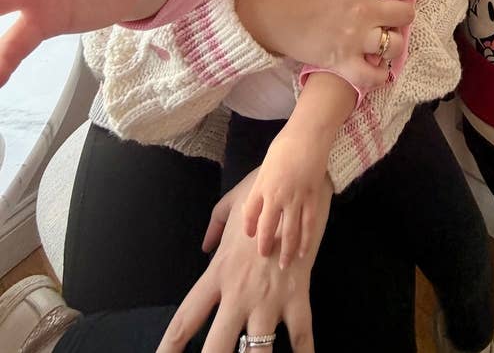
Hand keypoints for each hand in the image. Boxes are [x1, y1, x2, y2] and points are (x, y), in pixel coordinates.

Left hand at [156, 169, 331, 352]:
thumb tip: (204, 247)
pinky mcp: (297, 293)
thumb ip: (214, 230)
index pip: (186, 318)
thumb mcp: (231, 206)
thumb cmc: (262, 190)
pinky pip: (301, 333)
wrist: (297, 181)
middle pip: (217, 345)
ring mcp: (269, 296)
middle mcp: (239, 292)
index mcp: (218, 272)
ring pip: (257, 349)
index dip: (170, 346)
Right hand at [235, 0, 413, 85]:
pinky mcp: (343, 61)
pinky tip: (378, 66)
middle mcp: (365, 11)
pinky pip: (373, 75)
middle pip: (405, 13)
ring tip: (385, 38)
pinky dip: (380, 73)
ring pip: (395, 44)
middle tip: (392, 13)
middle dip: (402, 11)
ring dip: (394, 41)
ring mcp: (356, 38)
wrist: (267, 9)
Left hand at [242, 126, 328, 268]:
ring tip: (284, 264)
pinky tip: (303, 252)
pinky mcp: (313, 198)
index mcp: (262, 186)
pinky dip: (305, 240)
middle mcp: (276, 196)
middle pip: (268, 228)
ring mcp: (296, 198)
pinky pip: (309, 224)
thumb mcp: (265, 166)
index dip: (249, 227)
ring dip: (286, 250)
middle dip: (266, 246)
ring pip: (290, 231)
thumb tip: (254, 203)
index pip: (250, 214)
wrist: (308, 135)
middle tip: (265, 257)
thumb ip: (260, 187)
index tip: (250, 236)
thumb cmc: (284, 146)